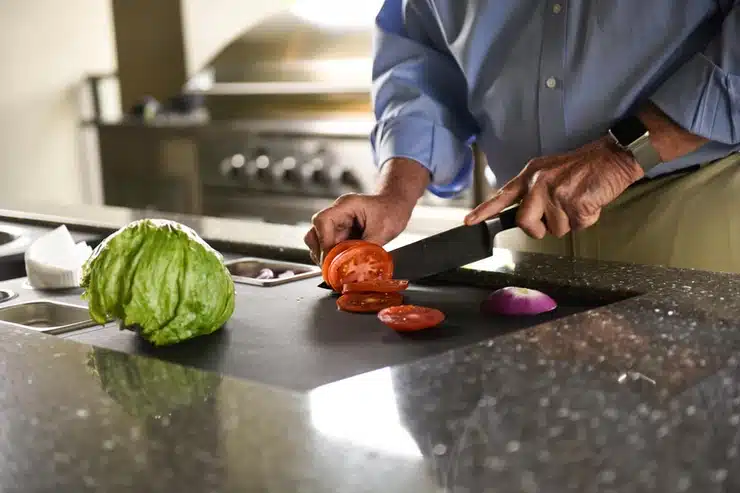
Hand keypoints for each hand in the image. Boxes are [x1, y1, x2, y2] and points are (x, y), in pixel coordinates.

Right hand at [304, 192, 414, 264]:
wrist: (396, 204)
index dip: (323, 243)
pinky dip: (334, 258)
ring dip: (327, 257)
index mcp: (345, 206)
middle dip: (321, 253)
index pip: (322, 222)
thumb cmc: (391, 210)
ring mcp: (337, 224)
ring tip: (338, 269)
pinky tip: (343, 265)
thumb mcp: (383, 230)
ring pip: (319, 242)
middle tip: (332, 269)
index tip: (330, 260)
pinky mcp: (340, 233)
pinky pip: (330, 247)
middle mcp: (336, 214)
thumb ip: (367, 248)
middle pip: (314, 233)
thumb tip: (356, 266)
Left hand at [465, 137, 643, 238]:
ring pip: (555, 230)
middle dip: (538, 229)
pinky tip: (589, 202)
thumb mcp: (549, 172)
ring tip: (578, 201)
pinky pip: (577, 226)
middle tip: (554, 217)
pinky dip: (586, 220)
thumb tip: (527, 217)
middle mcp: (539, 184)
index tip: (469, 222)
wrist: (612, 157)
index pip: (502, 196)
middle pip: (524, 222)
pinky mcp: (576, 203)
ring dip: (569, 222)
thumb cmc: (582, 167)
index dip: (484, 211)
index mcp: (530, 176)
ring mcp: (557, 193)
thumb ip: (534, 192)